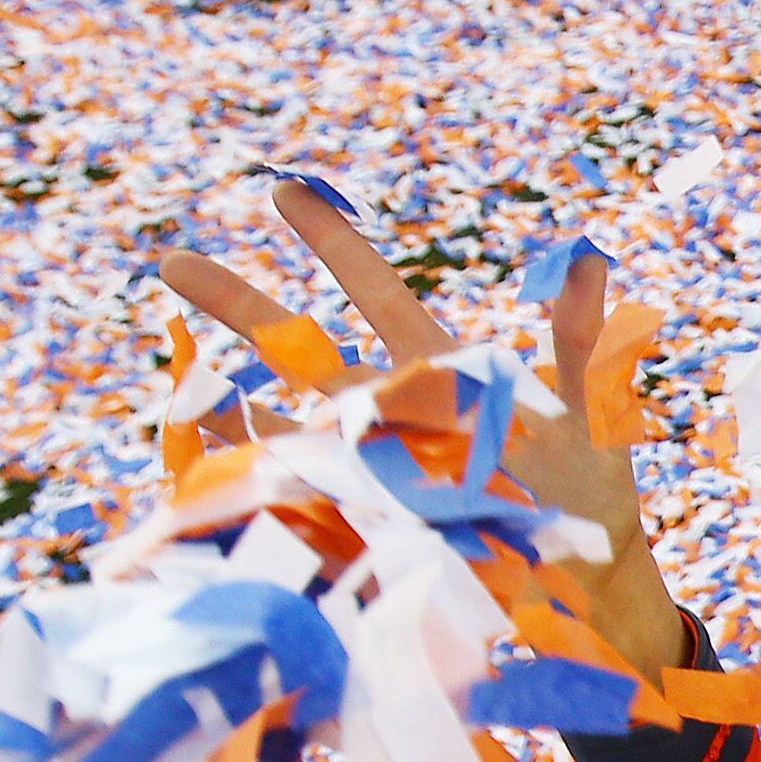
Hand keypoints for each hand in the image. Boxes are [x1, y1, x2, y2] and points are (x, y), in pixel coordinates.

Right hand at [155, 179, 688, 677]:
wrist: (587, 570)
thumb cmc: (585, 480)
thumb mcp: (588, 407)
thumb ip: (580, 339)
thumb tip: (588, 264)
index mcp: (439, 371)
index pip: (374, 296)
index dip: (331, 243)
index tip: (281, 191)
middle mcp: (393, 412)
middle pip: (305, 351)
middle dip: (242, 308)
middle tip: (172, 262)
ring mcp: (379, 468)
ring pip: (291, 428)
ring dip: (232, 407)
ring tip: (181, 387)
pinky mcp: (378, 524)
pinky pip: (307, 503)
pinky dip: (262, 492)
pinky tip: (215, 485)